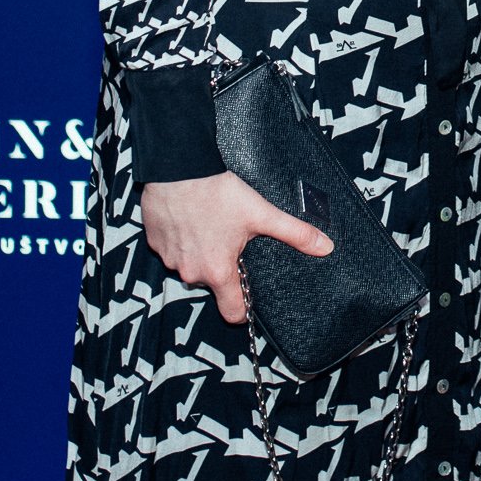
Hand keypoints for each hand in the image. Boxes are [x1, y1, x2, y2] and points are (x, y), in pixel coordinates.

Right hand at [139, 170, 330, 322]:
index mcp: (218, 271)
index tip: (249, 297)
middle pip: (212, 282)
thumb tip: (325, 247)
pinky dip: (182, 239)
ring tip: (213, 224)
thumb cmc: (219, 192)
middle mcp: (191, 272)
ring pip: (191, 264)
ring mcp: (169, 258)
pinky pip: (172, 249)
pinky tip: (192, 218)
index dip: (243, 309)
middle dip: (223, 266)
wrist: (180, 168)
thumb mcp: (262, 213)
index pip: (231, 312)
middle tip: (234, 240)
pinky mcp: (154, 242)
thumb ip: (295, 233)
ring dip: (201, 251)